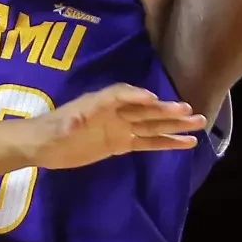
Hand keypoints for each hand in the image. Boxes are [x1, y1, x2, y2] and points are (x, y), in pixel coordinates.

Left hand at [28, 84, 207, 169]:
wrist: (42, 146)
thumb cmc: (48, 131)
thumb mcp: (57, 126)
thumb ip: (70, 122)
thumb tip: (79, 119)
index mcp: (99, 102)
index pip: (120, 95)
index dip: (136, 96)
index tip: (153, 99)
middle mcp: (115, 112)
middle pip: (144, 109)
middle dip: (166, 110)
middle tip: (188, 110)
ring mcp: (121, 127)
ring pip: (152, 125)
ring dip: (175, 125)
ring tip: (199, 122)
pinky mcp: (122, 143)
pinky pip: (148, 142)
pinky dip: (167, 142)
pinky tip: (186, 143)